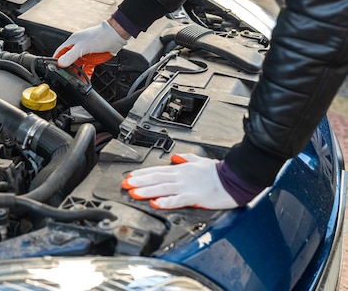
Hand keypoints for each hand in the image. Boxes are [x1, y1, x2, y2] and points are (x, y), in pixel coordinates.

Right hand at [54, 20, 127, 76]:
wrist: (115, 37)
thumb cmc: (100, 36)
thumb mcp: (82, 46)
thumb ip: (71, 55)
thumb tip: (60, 63)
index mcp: (72, 42)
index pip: (60, 52)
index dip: (56, 60)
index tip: (53, 69)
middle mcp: (77, 49)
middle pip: (68, 61)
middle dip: (66, 69)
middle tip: (64, 77)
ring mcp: (85, 55)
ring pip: (76, 67)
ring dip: (75, 74)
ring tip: (73, 81)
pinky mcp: (92, 60)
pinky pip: (86, 70)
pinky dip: (84, 76)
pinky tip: (83, 81)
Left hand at [121, 153, 237, 209]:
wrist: (235, 178)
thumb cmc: (219, 172)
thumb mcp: (200, 161)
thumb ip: (186, 159)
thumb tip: (176, 157)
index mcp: (182, 169)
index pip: (158, 170)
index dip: (143, 173)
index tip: (130, 176)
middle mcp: (181, 176)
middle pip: (156, 178)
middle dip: (139, 181)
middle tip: (125, 183)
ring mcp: (187, 186)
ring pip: (162, 187)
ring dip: (146, 190)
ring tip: (133, 192)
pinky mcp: (195, 197)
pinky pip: (177, 199)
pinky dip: (165, 201)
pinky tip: (155, 203)